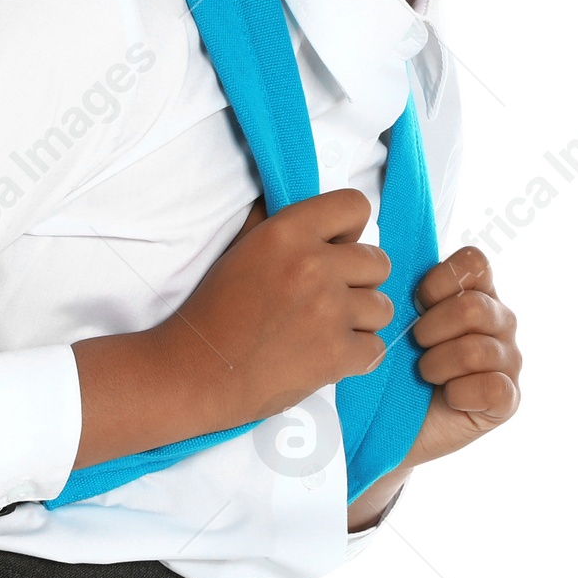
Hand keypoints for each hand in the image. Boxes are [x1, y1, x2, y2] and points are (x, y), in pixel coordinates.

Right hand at [72, 189, 393, 466]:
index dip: (351, 230)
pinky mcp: (338, 354)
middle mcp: (313, 265)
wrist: (195, 371)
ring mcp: (329, 310)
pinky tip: (327, 356)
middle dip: (360, 281)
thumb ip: (273, 223)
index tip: (338, 250)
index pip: (355, 206)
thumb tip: (298, 206)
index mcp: (288, 232)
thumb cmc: (213, 312)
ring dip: (361, 321)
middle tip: (329, 298)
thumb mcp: (239, 249)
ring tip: (326, 330)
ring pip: (382, 307)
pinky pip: (376, 349)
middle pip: (379, 262)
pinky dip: (357, 357)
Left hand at [405, 246, 520, 464]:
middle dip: (429, 330)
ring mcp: (509, 359)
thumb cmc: (392, 365)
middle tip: (414, 346)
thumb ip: (402, 291)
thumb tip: (381, 268)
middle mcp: (500, 320)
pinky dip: (459, 394)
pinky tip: (448, 397)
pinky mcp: (509, 398)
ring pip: (476, 349)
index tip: (415, 304)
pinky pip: (491, 387)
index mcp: (475, 291)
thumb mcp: (393, 322)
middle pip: (472, 307)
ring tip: (425, 374)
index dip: (438, 281)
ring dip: (437, 365)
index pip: (474, 262)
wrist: (389, 425)